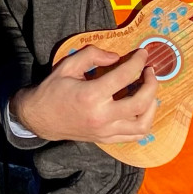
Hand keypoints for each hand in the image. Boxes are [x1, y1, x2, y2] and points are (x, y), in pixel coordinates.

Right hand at [12, 45, 158, 143]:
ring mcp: (106, 131)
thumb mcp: (67, 66)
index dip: (137, 62)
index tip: (143, 54)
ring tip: (150, 92)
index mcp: (91, 94)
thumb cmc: (52, 89)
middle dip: (151, 84)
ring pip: (143, 123)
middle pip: (140, 102)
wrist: (40, 117)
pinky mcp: (107, 139)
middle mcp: (102, 116)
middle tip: (150, 71)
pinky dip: (145, 122)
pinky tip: (143, 109)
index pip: (124, 76)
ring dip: (152, 105)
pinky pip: (135, 136)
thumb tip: (116, 57)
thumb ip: (91, 56)